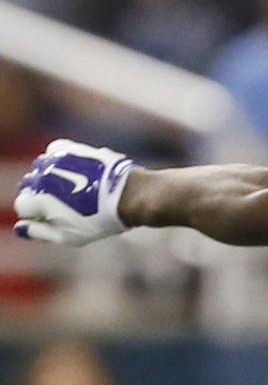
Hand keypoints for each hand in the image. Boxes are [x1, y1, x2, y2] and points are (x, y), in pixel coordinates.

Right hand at [14, 139, 135, 246]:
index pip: (23, 205)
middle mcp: (41, 176)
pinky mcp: (67, 148)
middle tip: (65, 204)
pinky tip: (74, 171)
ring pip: (39, 169)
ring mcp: (53, 160)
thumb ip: (41, 232)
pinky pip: (53, 153)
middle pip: (29, 186)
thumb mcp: (70, 236)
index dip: (36, 214)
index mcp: (39, 199)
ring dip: (49, 177)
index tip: (52, 217)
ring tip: (72, 188)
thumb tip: (21, 228)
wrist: (129, 195)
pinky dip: (58, 161)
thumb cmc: (102, 221)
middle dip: (41, 195)